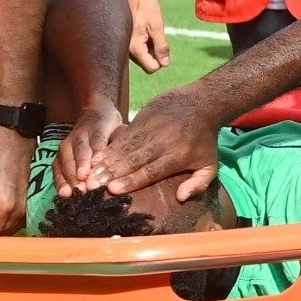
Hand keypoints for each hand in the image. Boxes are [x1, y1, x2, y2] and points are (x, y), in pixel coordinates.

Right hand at [55, 102, 123, 197]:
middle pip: (76, 155)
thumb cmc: (109, 127)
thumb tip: (111, 160)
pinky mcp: (60, 156)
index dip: (90, 160)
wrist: (95, 114)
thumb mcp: (116, 129)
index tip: (86, 175)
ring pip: (64, 161)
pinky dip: (59, 181)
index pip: (94, 144)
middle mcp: (77, 137)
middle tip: (80, 188)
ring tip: (69, 193)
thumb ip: (115, 142)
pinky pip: (57, 168)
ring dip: (66, 178)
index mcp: (94, 128)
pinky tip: (63, 193)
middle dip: (77, 173)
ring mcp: (66, 146)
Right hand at [89, 85, 218, 201]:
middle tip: (92, 185)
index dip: (131, 181)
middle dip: (111, 174)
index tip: (113, 190)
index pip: (150, 171)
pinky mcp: (143, 118)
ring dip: (106, 162)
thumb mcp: (210, 165)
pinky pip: (124, 135)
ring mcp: (150, 128)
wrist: (202, 102)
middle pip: (133, 161)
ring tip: (90, 173)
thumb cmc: (204, 140)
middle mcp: (161, 143)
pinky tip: (97, 156)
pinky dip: (110, 147)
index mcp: (177, 156)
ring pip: (125, 148)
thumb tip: (180, 198)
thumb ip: (198, 185)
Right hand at [125, 0, 171, 72]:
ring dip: (148, 44)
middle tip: (155, 33)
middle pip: (146, 61)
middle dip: (154, 51)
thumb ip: (161, 46)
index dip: (161, 59)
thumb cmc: (143, 4)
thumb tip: (165, 63)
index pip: (151, 67)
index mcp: (134, 48)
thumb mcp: (157, 25)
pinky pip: (137, 45)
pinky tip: (143, 25)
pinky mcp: (124, 37)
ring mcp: (124, 43)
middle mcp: (126, 49)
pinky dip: (143, 39)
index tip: (163, 44)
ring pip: (141, 53)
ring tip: (148, 26)